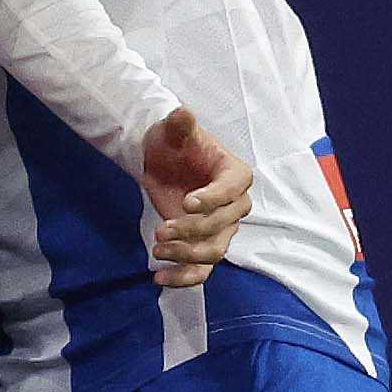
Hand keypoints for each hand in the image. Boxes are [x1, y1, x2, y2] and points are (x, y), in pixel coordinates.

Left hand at [139, 108, 253, 288]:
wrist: (160, 161)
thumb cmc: (172, 143)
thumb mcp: (173, 131)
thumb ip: (181, 125)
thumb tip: (183, 112)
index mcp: (235, 175)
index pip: (232, 192)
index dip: (212, 200)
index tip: (186, 202)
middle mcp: (234, 205)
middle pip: (223, 226)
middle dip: (193, 230)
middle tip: (161, 229)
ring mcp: (220, 228)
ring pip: (214, 252)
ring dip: (186, 255)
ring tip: (157, 248)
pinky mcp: (202, 244)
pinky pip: (202, 270)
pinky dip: (183, 278)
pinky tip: (159, 279)